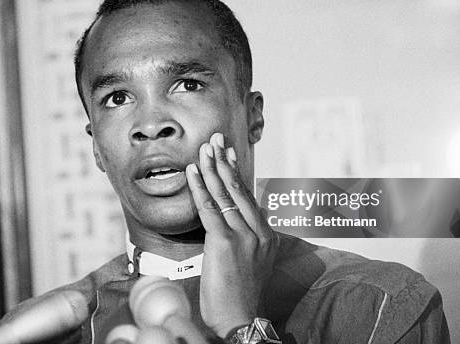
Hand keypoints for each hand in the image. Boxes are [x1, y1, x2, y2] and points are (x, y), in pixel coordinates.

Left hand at [185, 133, 278, 337]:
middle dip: (224, 161)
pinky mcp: (225, 243)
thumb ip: (247, 240)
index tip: (228, 154)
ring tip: (203, 147)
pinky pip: (209, 208)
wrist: (240, 320)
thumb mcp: (251, 264)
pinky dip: (200, 187)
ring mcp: (244, 236)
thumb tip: (235, 222)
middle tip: (215, 139)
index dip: (236, 172)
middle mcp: (259, 232)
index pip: (249, 196)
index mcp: (267, 236)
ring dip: (211, 167)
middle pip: (239, 189)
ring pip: (225, 194)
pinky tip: (192, 171)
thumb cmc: (239, 297)